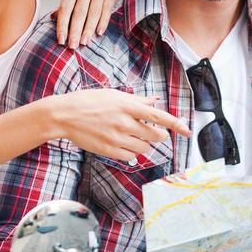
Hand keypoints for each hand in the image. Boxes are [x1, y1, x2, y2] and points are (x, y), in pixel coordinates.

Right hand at [54, 89, 190, 161]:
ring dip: (144, 143)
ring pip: (144, 147)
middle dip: (158, 135)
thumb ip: (138, 100)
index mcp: (128, 106)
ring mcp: (117, 138)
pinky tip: (123, 144)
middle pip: (155, 135)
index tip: (187, 130)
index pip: (159, 116)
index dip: (175, 124)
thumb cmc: (89, 101)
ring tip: (131, 136)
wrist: (65, 115)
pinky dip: (132, 152)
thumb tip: (156, 100)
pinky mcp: (109, 150)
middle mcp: (125, 122)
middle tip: (152, 131)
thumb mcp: (114, 95)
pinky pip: (131, 156)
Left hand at [55, 0, 126, 47]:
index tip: (60, 40)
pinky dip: (103, 21)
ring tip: (84, 43)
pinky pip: (106, 9)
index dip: (62, 25)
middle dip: (75, 31)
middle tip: (72, 47)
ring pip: (93, 13)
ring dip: (88, 30)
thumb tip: (53, 18)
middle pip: (79, 13)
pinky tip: (98, 33)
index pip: (65, 8)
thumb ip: (66, 0)